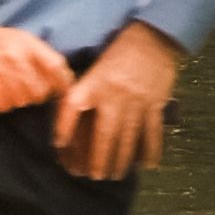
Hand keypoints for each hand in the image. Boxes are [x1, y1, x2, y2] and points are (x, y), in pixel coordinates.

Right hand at [0, 14, 78, 116]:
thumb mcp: (19, 37)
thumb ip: (40, 55)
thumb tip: (62, 77)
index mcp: (27, 44)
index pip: (56, 68)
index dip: (63, 82)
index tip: (61, 89)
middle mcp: (16, 60)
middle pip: (41, 91)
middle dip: (38, 93)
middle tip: (28, 86)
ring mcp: (1, 77)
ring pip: (24, 101)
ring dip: (20, 98)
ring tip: (8, 84)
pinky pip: (5, 107)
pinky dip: (3, 102)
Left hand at [49, 24, 182, 183]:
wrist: (153, 38)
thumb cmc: (120, 52)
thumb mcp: (96, 67)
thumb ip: (86, 90)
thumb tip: (74, 117)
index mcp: (95, 82)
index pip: (72, 107)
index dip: (64, 126)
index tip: (58, 144)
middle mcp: (114, 95)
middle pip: (105, 135)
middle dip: (99, 159)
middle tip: (95, 176)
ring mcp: (137, 101)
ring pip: (128, 139)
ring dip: (122, 160)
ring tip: (116, 175)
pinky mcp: (155, 104)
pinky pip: (153, 133)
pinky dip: (151, 151)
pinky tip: (148, 165)